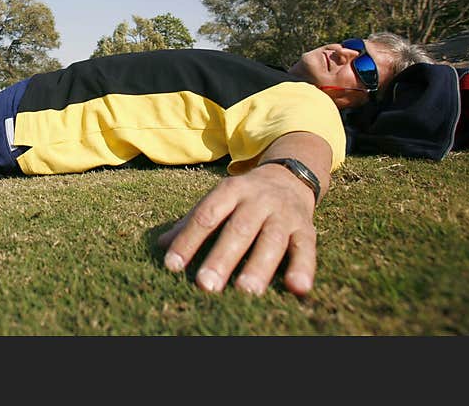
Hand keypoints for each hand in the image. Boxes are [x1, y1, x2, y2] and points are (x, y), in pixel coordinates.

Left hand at [157, 163, 317, 295]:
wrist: (289, 177)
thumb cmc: (243, 198)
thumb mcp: (218, 201)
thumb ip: (192, 222)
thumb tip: (161, 244)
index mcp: (230, 190)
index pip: (206, 216)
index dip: (188, 240)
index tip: (172, 265)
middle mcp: (258, 200)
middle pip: (238, 229)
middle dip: (221, 258)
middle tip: (206, 285)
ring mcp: (284, 214)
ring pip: (272, 240)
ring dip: (259, 266)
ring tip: (245, 291)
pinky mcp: (306, 228)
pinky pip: (306, 249)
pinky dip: (303, 268)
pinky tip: (297, 288)